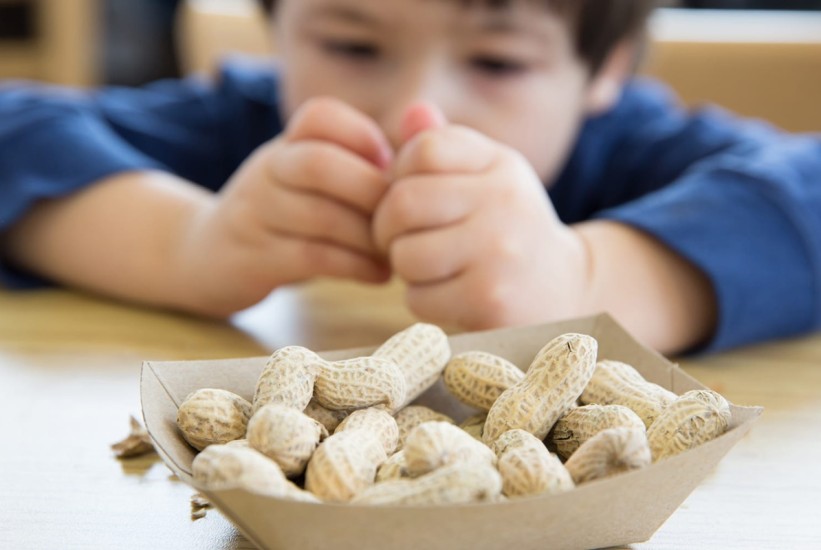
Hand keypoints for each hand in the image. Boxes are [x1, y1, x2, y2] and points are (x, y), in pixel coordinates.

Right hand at [177, 97, 393, 315]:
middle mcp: (267, 172)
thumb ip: (356, 165)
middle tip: (404, 218)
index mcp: (285, 145)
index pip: (319, 116)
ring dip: (369, 237)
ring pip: (319, 216)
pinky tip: (379, 274)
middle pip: (318, 164)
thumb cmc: (283, 218)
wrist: (207, 257)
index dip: (362, 136)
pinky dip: (355, 266)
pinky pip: (311, 257)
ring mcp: (255, 215)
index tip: (390, 166)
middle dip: (371, 191)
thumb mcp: (307, 180)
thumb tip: (424, 154)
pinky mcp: (253, 258)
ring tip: (396, 251)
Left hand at [373, 104, 591, 329]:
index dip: (400, 176)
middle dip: (388, 228)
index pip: (424, 149)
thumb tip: (412, 112)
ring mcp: (499, 251)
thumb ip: (447, 147)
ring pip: (405, 254)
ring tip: (433, 268)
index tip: (412, 198)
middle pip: (403, 202)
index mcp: (501, 164)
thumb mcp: (488, 179)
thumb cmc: (508, 230)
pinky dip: (423, 302)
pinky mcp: (489, 298)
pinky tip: (450, 296)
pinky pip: (418, 297)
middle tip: (402, 240)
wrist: (566, 291)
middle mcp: (505, 200)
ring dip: (406, 269)